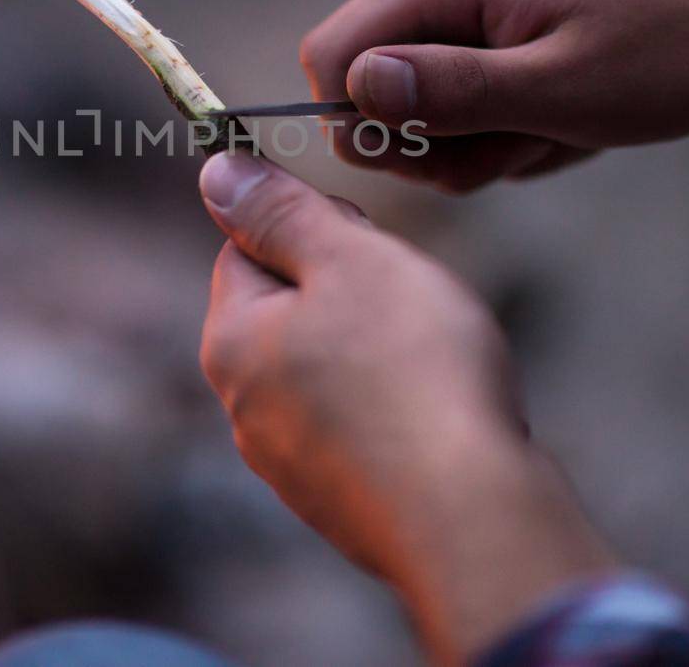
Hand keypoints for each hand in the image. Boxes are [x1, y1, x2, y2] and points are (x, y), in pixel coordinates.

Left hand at [198, 151, 614, 662]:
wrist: (473, 519)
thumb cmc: (414, 373)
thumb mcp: (347, 260)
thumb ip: (279, 212)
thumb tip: (215, 169)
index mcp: (231, 342)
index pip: (246, 248)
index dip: (313, 228)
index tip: (370, 246)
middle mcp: (244, 410)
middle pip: (291, 311)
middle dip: (352, 293)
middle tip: (413, 305)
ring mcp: (291, 466)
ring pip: (332, 369)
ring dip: (382, 352)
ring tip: (436, 365)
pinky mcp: (341, 504)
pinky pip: (365, 428)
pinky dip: (400, 411)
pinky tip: (442, 418)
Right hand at [300, 0, 688, 190]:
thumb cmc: (671, 50)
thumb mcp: (561, 91)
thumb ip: (453, 91)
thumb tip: (357, 88)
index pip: (332, 53)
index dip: (363, 124)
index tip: (438, 156)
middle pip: (372, 77)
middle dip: (436, 136)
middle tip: (522, 145)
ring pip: (420, 88)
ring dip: (480, 133)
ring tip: (558, 128)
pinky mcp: (501, 2)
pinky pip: (462, 77)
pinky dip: (505, 114)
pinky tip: (566, 113)